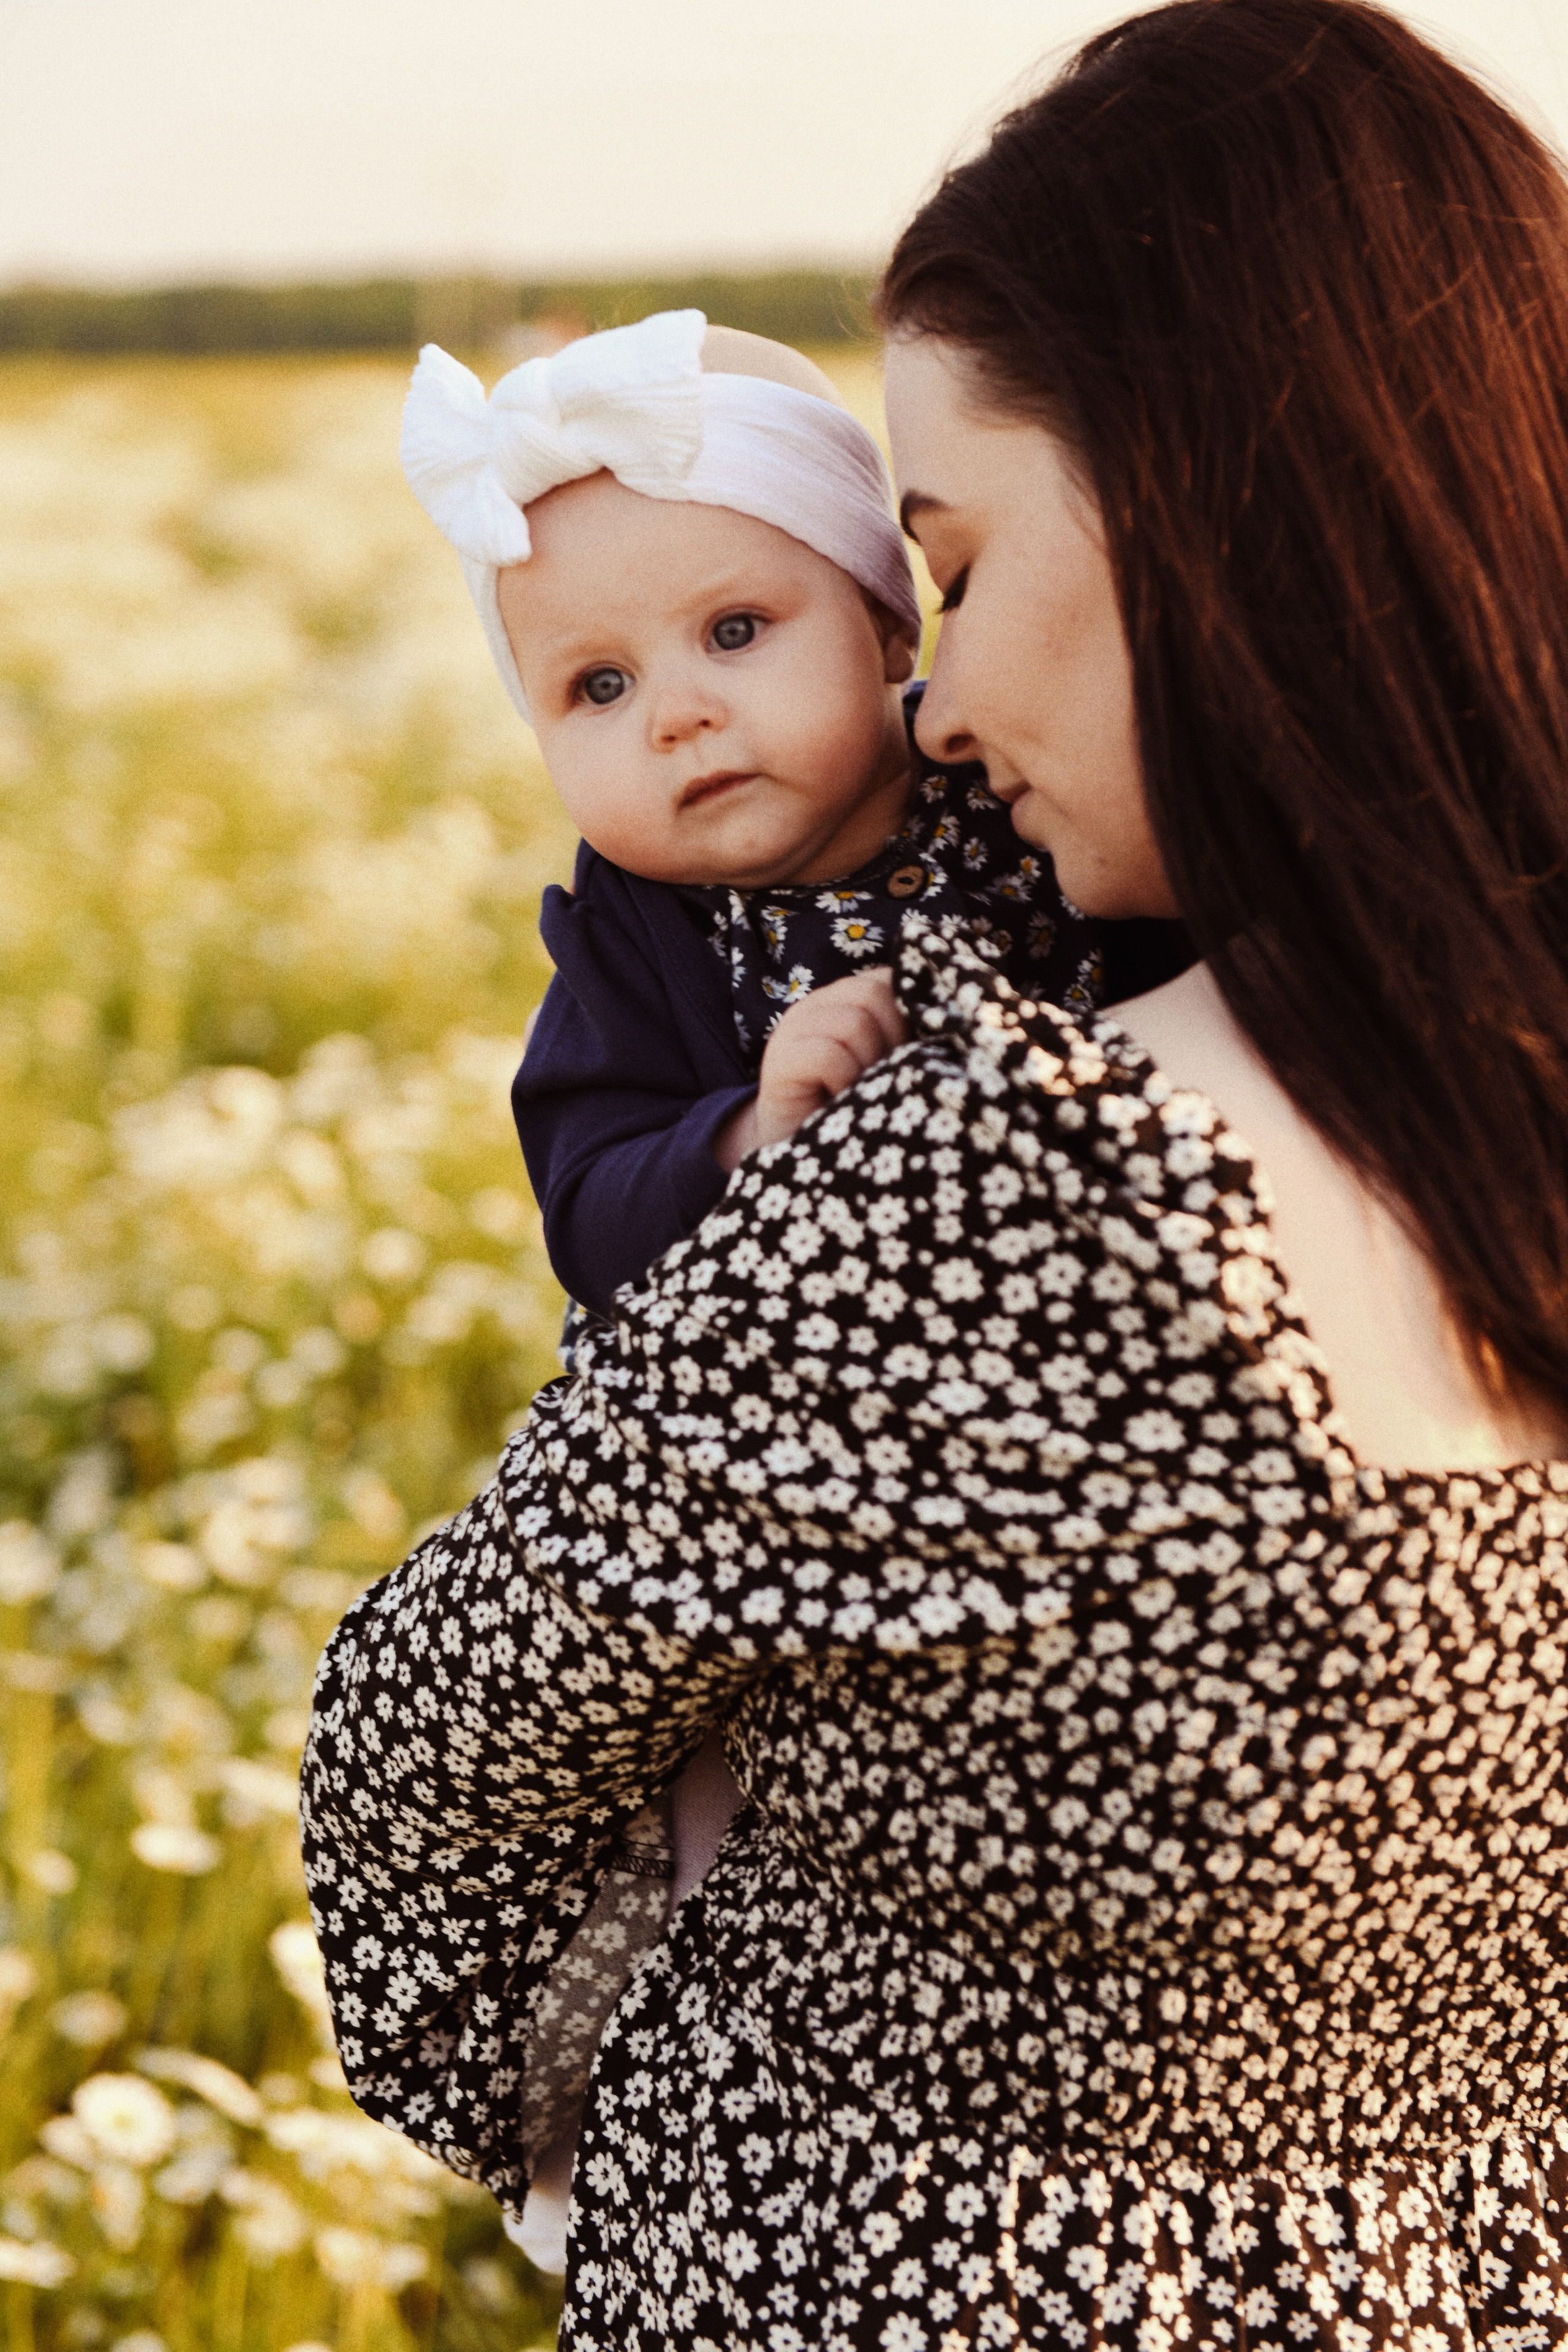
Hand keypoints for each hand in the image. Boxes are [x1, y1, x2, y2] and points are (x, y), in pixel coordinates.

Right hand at [713, 968, 905, 1170]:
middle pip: (875, 993)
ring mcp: (796, 1025)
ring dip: (868, 1065)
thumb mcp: (888, 1062)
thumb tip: (949, 1026)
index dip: (911, 1013)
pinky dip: (844, 1081)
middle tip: (883, 1075)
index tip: (910, 1052)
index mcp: (850, 995)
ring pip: (853, 1022)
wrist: (799, 1144)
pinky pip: (829, 1054)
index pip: (891, 977)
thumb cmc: (854, 1103)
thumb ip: (909, 1035)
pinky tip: (839, 1099)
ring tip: (860, 1090)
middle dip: (892, 1038)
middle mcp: (821, 1001)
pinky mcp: (781, 1057)